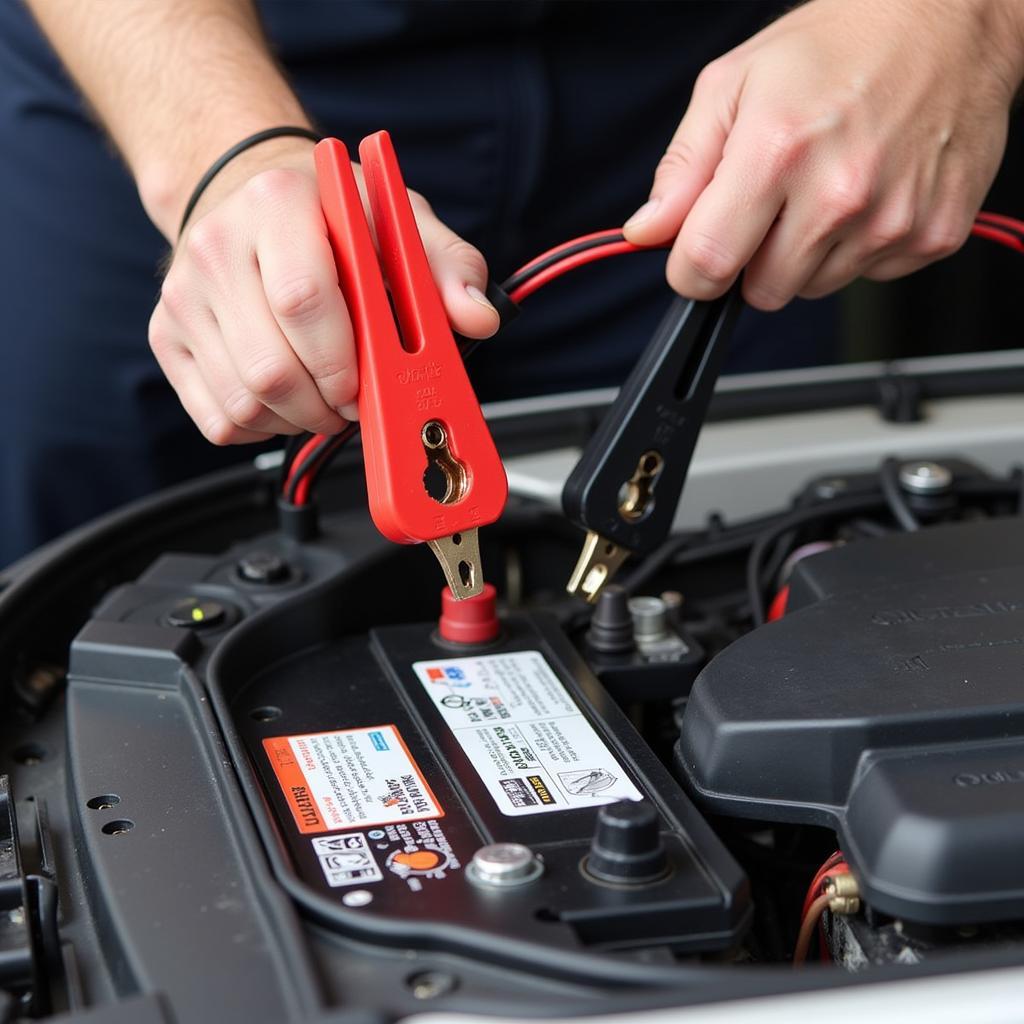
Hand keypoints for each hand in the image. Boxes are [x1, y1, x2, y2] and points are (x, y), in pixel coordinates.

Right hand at [149, 138, 498, 443]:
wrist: (245, 199)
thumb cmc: (328, 216)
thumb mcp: (397, 221)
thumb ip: (446, 266)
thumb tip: (478, 318)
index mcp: (277, 205)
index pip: (304, 300)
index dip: (344, 360)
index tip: (371, 380)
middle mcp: (217, 247)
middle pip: (272, 369)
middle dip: (328, 405)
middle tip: (355, 399)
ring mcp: (183, 297)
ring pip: (245, 403)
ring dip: (298, 420)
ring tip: (325, 395)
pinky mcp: (167, 339)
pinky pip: (218, 420)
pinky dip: (263, 428)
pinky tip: (286, 398)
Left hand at [624, 0, 1023, 309]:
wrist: (949, 21)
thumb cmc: (839, 44)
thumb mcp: (733, 85)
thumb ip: (682, 168)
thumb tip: (648, 231)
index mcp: (777, 152)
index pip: (707, 266)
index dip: (692, 269)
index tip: (699, 252)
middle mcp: (839, 193)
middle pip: (761, 291)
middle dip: (753, 259)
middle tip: (776, 200)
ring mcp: (892, 220)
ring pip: (813, 288)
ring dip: (807, 253)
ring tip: (827, 186)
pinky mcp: (933, 236)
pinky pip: (867, 277)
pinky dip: (859, 246)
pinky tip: (870, 192)